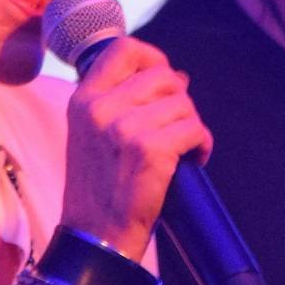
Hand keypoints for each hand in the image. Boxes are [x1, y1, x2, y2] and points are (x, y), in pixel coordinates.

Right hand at [60, 37, 210, 256]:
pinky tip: (192, 161)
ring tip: (182, 150)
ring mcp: (124, 128)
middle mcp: (100, 108)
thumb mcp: (93, 134)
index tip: (164, 81)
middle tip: (175, 128)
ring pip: (183, 104)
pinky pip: (194, 130)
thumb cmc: (101, 187)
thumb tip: (178, 77)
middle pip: (163, 76)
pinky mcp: (150, 150)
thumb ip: (122, 101)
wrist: (95, 237)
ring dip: (191, 126)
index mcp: (83, 100)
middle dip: (180, 100)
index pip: (124, 48)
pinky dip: (201, 146)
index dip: (154, 58)